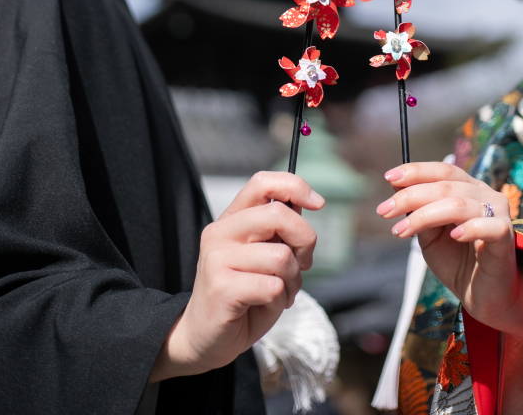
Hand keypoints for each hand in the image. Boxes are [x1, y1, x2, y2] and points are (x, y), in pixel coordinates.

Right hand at [152, 171, 322, 379]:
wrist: (204, 339)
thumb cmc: (241, 297)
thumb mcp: (262, 257)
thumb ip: (278, 231)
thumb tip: (305, 202)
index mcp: (230, 220)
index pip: (262, 182)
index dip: (295, 186)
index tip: (318, 203)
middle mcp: (220, 233)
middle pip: (278, 214)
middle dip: (305, 240)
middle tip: (302, 264)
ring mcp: (217, 260)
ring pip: (281, 256)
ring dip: (292, 280)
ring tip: (279, 293)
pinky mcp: (222, 288)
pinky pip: (273, 286)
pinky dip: (280, 300)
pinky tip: (265, 306)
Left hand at [377, 162, 522, 353]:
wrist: (485, 297)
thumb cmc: (458, 262)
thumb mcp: (430, 236)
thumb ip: (418, 211)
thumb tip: (395, 185)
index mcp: (468, 188)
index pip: (442, 170)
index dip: (416, 171)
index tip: (389, 178)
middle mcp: (484, 194)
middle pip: (445, 185)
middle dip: (410, 196)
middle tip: (384, 211)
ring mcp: (498, 214)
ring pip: (459, 204)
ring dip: (425, 215)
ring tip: (402, 231)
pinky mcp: (506, 237)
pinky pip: (489, 226)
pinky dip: (469, 228)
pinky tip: (454, 236)